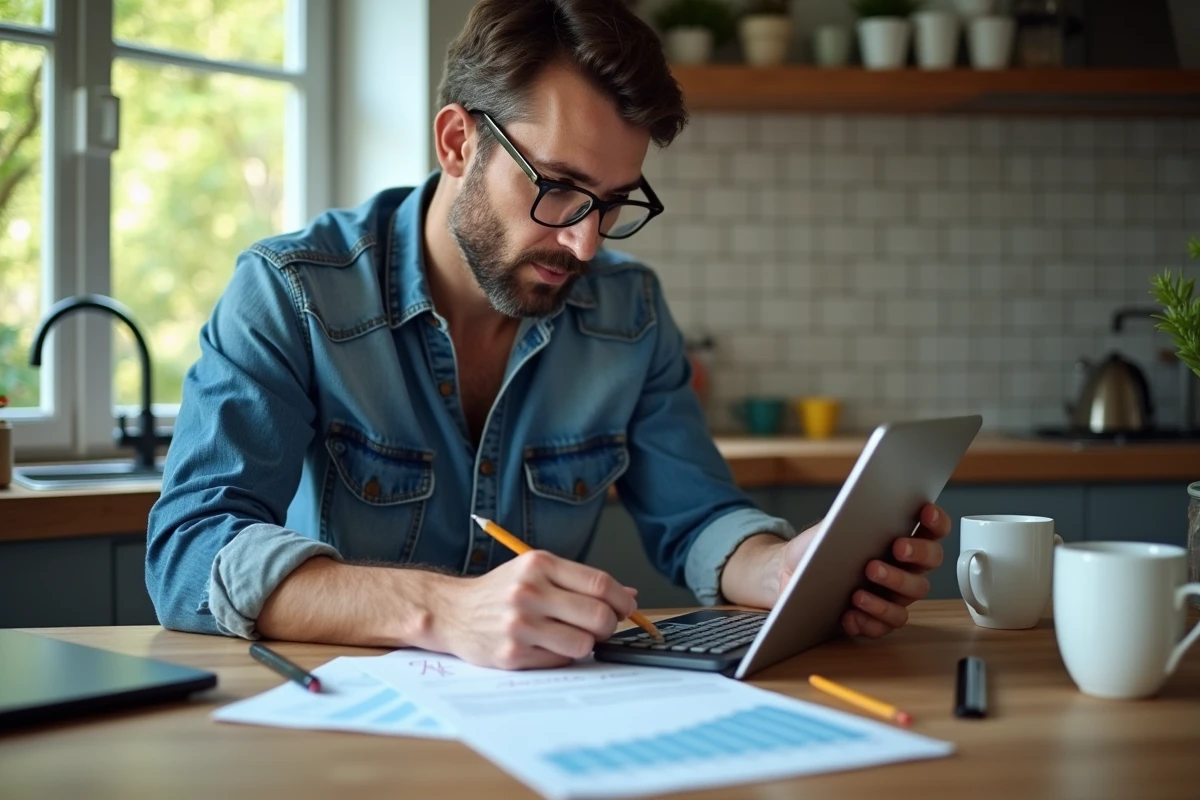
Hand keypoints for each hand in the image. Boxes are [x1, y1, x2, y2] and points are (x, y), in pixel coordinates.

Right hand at [429, 550, 636, 669]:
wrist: (452, 611)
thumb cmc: (501, 591)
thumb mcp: (536, 571)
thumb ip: (580, 581)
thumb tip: (629, 595)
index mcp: (540, 565)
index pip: (600, 584)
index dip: (622, 600)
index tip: (626, 608)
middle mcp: (530, 592)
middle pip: (599, 616)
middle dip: (609, 625)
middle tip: (600, 626)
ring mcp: (520, 624)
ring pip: (584, 644)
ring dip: (586, 644)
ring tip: (570, 636)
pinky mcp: (513, 654)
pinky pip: (561, 660)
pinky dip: (562, 655)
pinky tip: (546, 645)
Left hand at [774, 503, 949, 638]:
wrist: (788, 573)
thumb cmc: (817, 548)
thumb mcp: (831, 527)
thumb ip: (851, 517)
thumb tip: (866, 508)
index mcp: (899, 539)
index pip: (931, 529)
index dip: (936, 520)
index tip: (925, 510)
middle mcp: (904, 568)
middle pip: (931, 561)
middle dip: (917, 553)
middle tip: (897, 547)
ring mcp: (893, 595)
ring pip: (912, 596)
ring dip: (891, 588)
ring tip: (861, 588)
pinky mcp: (876, 619)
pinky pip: (885, 625)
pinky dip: (869, 620)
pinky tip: (849, 614)